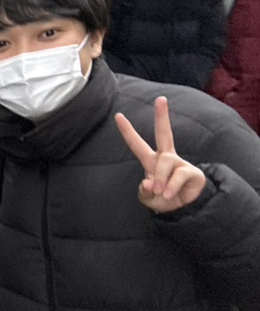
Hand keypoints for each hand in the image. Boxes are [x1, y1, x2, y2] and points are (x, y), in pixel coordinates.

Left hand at [115, 96, 205, 213]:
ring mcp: (179, 163)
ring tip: (161, 192)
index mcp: (151, 161)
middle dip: (162, 116)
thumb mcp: (148, 198)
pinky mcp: (191, 172)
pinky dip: (170, 187)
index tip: (118, 115)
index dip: (127, 131)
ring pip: (165, 162)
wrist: (183, 211)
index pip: (137, 144)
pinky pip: (178, 175)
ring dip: (160, 179)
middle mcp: (165, 158)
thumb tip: (148, 182)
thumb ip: (144, 191)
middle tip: (161, 99)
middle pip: (164, 133)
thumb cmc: (162, 200)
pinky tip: (169, 194)